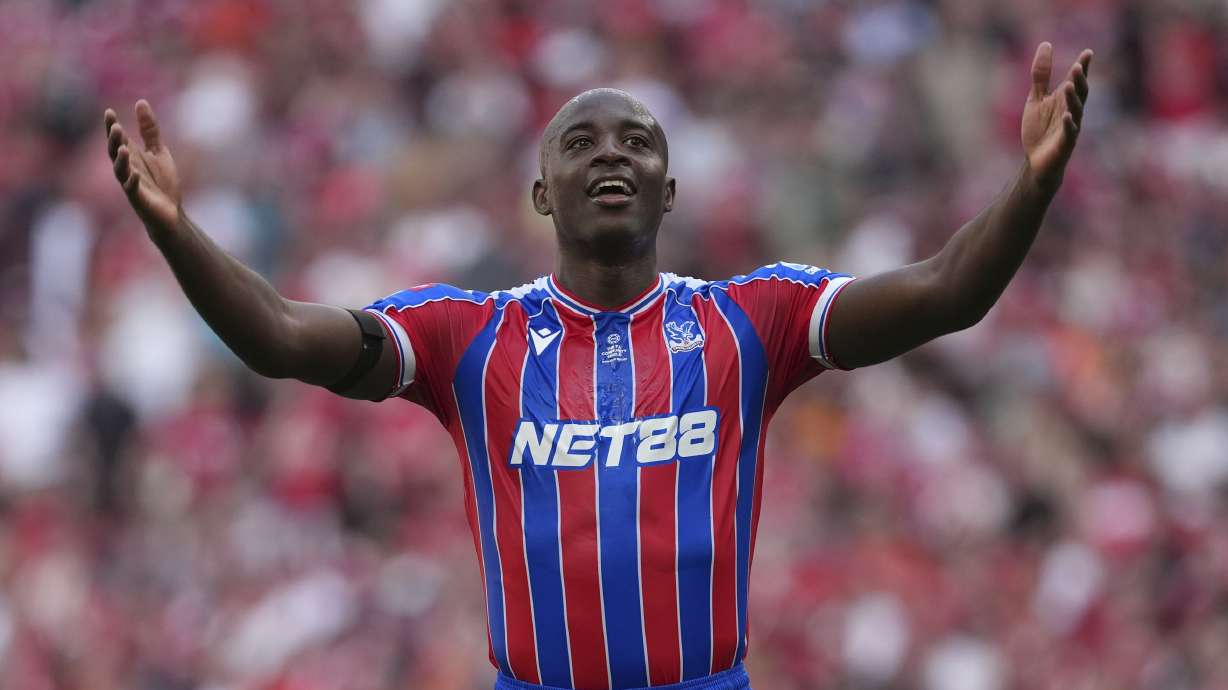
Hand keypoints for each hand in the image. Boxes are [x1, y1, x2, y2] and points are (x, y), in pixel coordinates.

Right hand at [104, 100, 181, 233]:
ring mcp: (131, 184)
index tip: (109, 111)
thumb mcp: (158, 151)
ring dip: (121, 160)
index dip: (112, 126)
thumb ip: (149, 130)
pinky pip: (132, 190)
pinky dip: (132, 182)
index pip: (118, 139)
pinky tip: (135, 174)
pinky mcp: (139, 199)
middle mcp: (127, 169)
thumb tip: (140, 102)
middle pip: (115, 152)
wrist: (171, 213)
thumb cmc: (162, 182)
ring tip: (123, 149)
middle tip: (116, 127)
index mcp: (131, 157)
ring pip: (120, 171)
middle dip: (114, 141)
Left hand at [1021, 43, 1091, 192]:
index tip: (1087, 52)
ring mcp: (1070, 127)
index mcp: (1065, 100)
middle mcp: (1071, 111)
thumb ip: (1041, 75)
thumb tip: (1046, 44)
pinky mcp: (1065, 144)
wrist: (1035, 161)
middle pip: (1079, 93)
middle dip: (1079, 80)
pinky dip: (1069, 124)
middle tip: (1078, 66)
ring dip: (1073, 98)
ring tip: (1069, 85)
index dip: (1083, 68)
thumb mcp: (1036, 98)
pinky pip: (1070, 133)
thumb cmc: (1039, 129)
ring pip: (1076, 111)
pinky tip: (1066, 116)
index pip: (1076, 81)